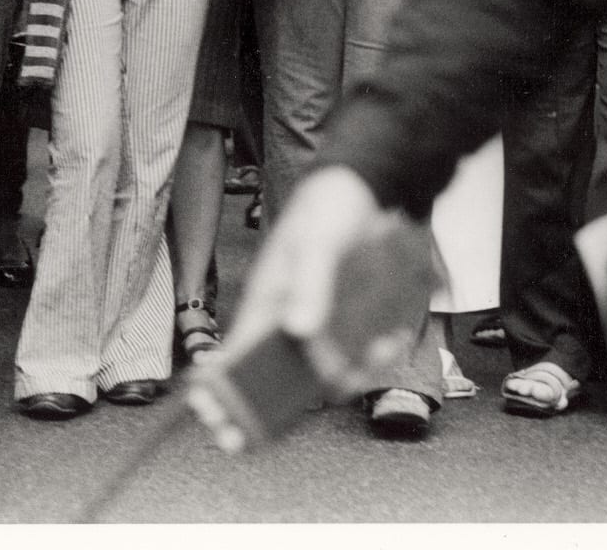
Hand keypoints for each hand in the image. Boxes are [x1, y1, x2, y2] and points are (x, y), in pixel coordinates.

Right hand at [223, 166, 396, 397]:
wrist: (359, 192)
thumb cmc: (325, 212)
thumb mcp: (317, 242)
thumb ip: (309, 285)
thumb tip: (299, 330)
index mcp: (265, 300)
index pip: (235, 351)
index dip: (221, 384)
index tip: (214, 414)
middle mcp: (286, 319)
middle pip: (280, 375)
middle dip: (289, 399)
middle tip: (317, 399)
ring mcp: (317, 325)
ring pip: (323, 370)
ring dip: (351, 372)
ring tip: (381, 348)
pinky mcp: (345, 325)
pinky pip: (354, 356)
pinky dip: (374, 356)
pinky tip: (392, 340)